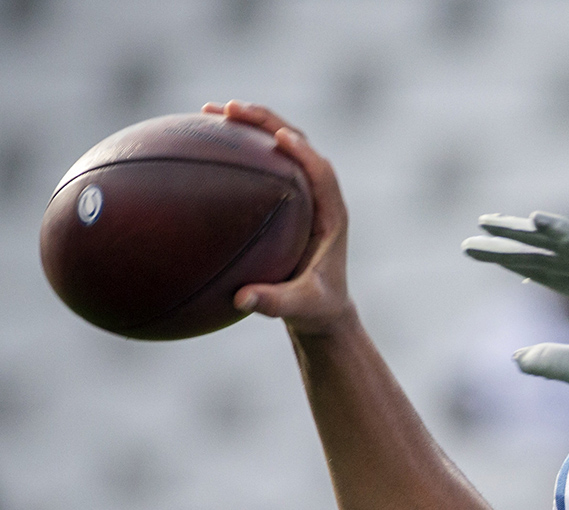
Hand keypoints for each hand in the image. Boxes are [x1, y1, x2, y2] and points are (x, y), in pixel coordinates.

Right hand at [202, 100, 354, 335]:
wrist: (324, 309)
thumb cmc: (317, 309)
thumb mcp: (301, 308)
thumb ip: (277, 303)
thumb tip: (242, 299)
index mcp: (332, 215)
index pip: (322, 173)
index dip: (304, 153)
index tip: (280, 136)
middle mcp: (319, 196)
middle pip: (298, 144)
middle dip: (267, 122)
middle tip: (230, 108)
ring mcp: (303, 193)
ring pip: (279, 146)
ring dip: (250, 125)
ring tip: (211, 110)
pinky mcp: (285, 196)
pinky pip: (261, 163)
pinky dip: (237, 148)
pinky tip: (202, 141)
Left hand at [463, 212, 568, 409]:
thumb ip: (547, 358)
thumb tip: (515, 357)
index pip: (545, 272)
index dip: (513, 261)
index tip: (479, 250)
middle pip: (547, 254)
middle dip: (511, 241)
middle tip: (478, 228)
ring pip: (560, 245)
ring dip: (524, 232)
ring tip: (489, 223)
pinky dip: (562, 230)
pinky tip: (534, 220)